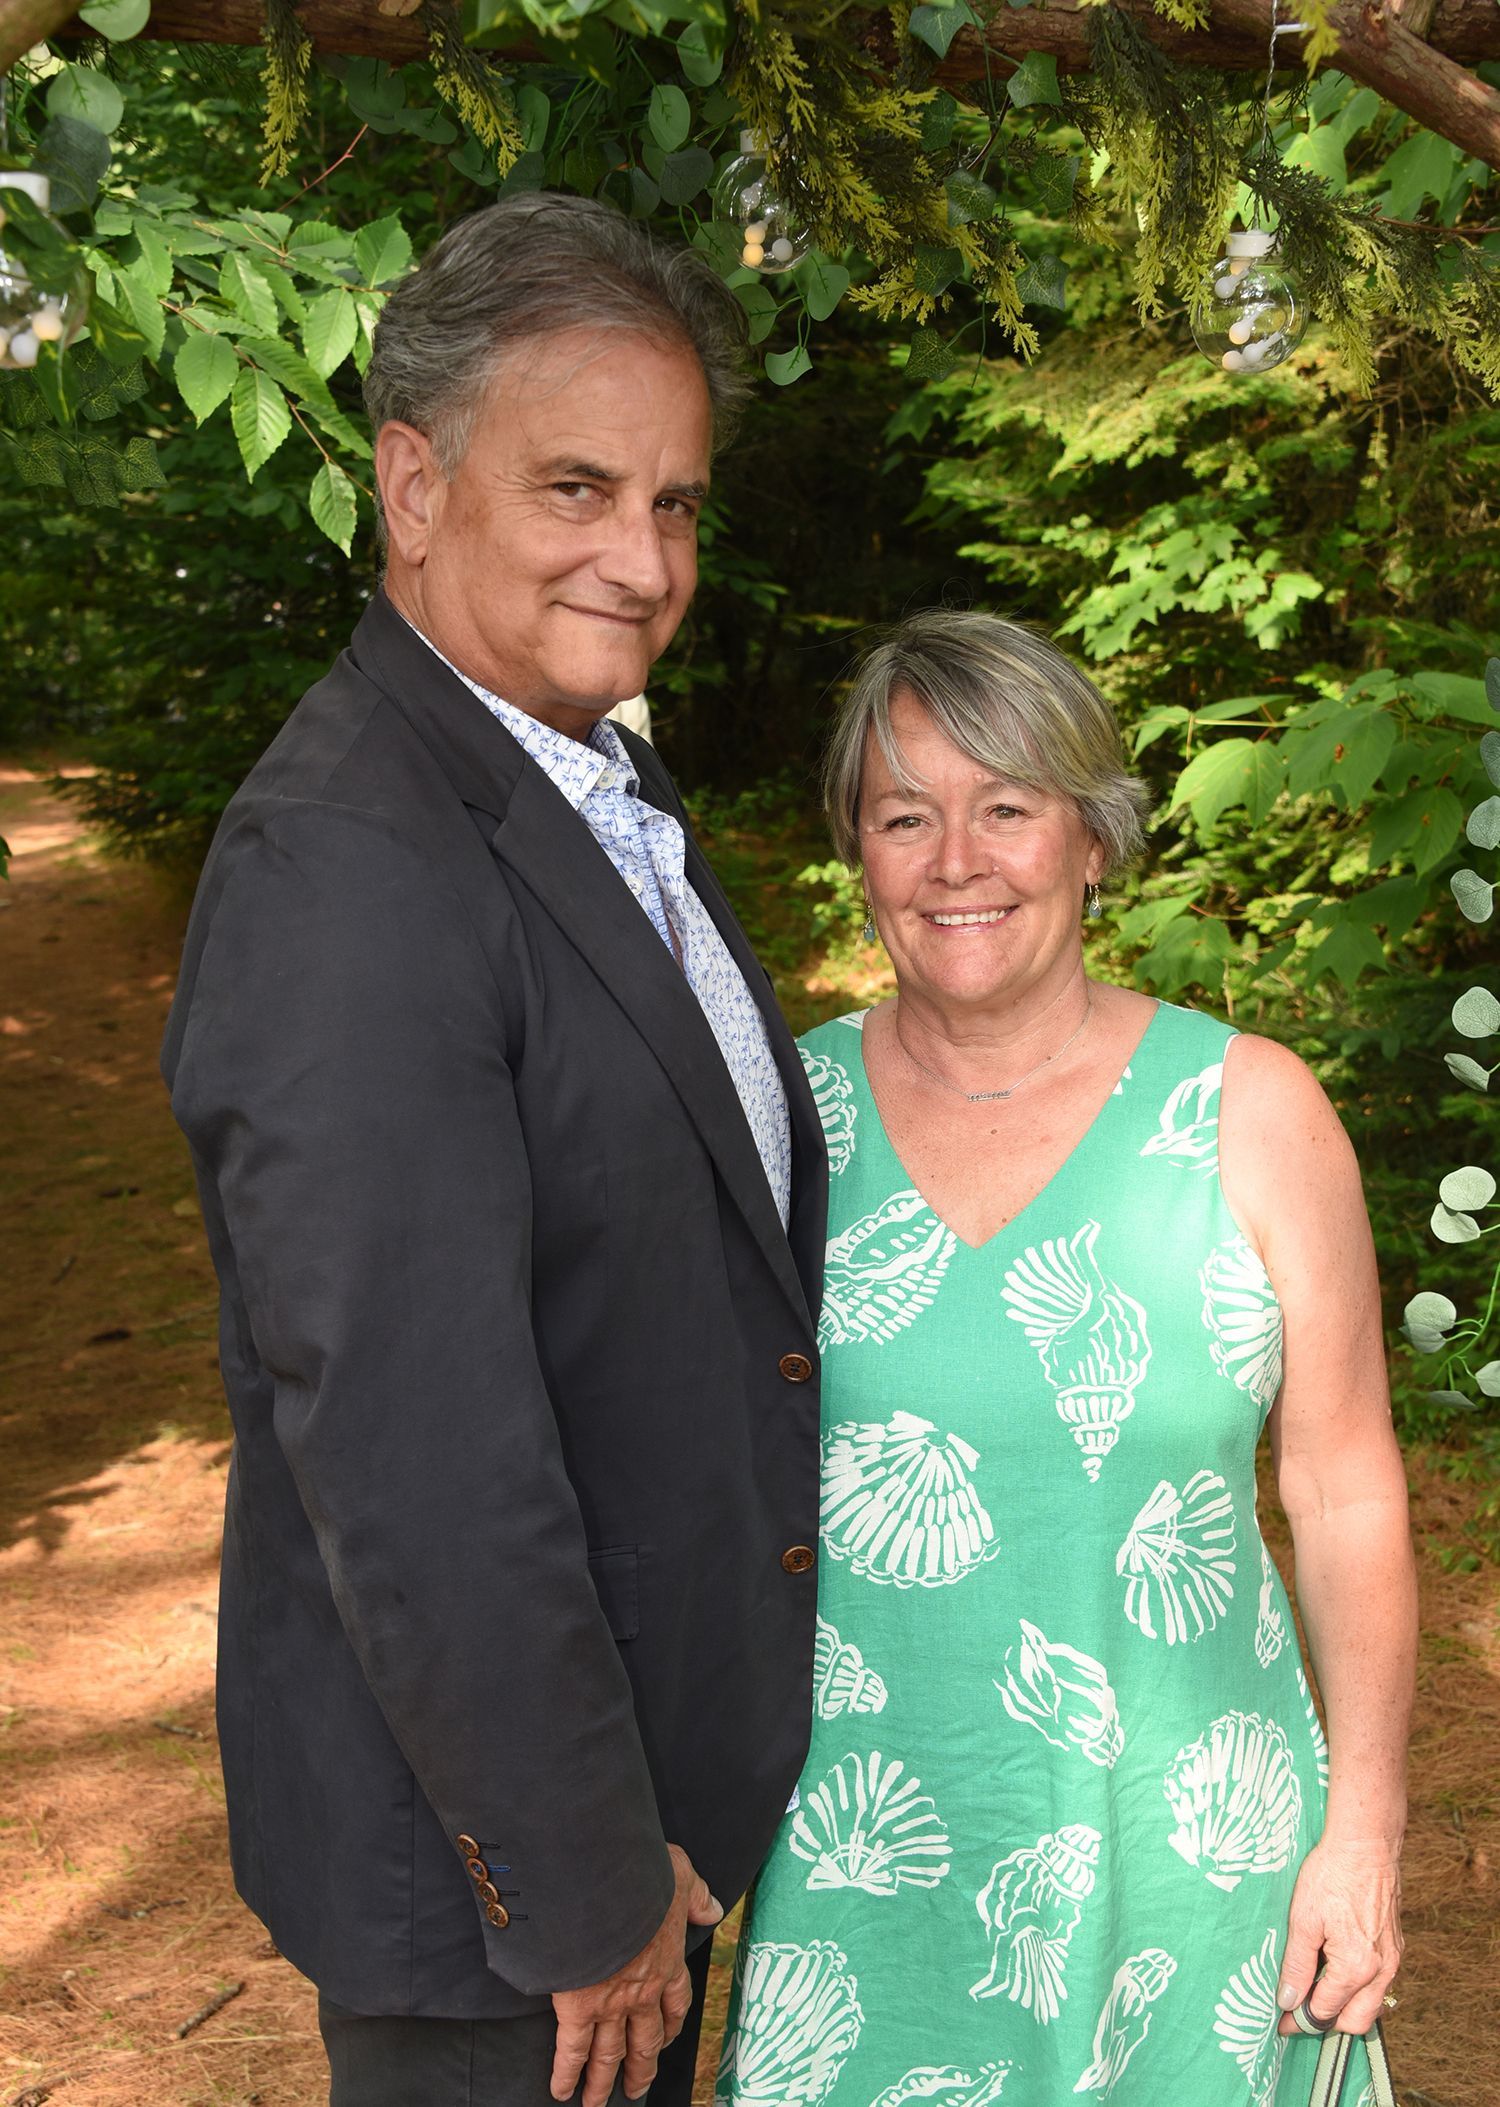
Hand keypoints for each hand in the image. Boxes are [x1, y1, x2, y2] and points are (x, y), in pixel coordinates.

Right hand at [550, 1845, 722, 2106]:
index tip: (667, 2039)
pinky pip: (572, 2049)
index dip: (671, 2026)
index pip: (675, 2004)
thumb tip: (713, 1910)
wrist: (606, 1884)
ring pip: (609, 2053)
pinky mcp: (579, 2006)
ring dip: (604, 2080)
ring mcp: (611, 2004)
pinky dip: (566, 2073)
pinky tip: (561, 2090)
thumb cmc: (644, 1874)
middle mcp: (643, 1992)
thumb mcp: (681, 1875)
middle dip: (640, 2067)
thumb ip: (696, 1896)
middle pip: (645, 2041)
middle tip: (636, 2088)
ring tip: (598, 2102)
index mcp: (668, 1962)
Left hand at [1276, 1836, 1402, 2036]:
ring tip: (1315, 1991)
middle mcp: (1381, 1971)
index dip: (1300, 2020)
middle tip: (1299, 2010)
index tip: (1281, 2023)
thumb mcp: (1303, 1919)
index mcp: (1356, 1968)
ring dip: (1345, 2007)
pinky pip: (1380, 1984)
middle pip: (1356, 2021)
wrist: (1366, 1845)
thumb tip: (1288, 2000)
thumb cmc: (1332, 1875)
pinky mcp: (1395, 1947)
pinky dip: (1359, 1989)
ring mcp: (1392, 1960)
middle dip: (1327, 2023)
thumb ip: (1296, 1964)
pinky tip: (1337, 1971)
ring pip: (1371, 2005)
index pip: (1325, 2011)